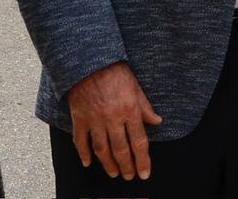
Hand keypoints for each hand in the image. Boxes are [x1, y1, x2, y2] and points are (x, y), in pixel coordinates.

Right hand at [66, 61, 161, 181]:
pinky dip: (83, 154)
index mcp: (129, 110)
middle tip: (129, 177)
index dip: (143, 161)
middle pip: (121, 150)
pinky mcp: (79, 118)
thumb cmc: (114, 71)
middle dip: (127, 167)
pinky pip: (81, 140)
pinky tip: (88, 163)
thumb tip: (157, 122)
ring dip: (108, 165)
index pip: (139, 142)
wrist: (88, 60)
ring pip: (102, 149)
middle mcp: (113, 118)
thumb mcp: (135, 86)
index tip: (144, 173)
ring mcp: (94, 119)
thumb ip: (145, 107)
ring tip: (113, 173)